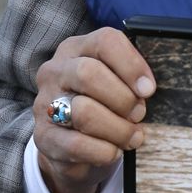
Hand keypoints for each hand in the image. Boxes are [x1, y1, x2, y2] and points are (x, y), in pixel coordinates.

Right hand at [33, 27, 155, 192]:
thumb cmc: (104, 106)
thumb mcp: (117, 83)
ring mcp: (45, 104)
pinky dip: (104, 151)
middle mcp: (55, 71)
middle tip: (138, 115)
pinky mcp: (43, 136)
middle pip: (89, 73)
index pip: (105, 41)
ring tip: (131, 137)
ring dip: (118, 129)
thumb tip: (146, 88)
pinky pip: (77, 144)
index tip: (148, 89)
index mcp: (77, 49)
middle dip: (123, 99)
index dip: (132, 65)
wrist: (73, 146)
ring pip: (83, 111)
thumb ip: (131, 78)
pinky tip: (113, 151)